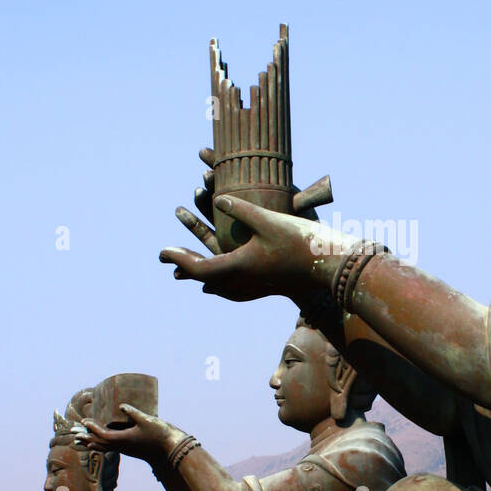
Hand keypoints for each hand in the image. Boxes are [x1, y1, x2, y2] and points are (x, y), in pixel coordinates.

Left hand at [84, 404, 180, 463]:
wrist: (170, 449)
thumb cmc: (159, 433)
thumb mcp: (146, 419)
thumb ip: (132, 412)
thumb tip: (121, 405)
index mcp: (123, 440)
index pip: (102, 434)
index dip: (92, 428)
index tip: (84, 422)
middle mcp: (122, 446)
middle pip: (99, 444)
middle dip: (86, 438)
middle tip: (75, 434)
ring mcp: (125, 449)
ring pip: (104, 448)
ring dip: (92, 443)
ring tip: (83, 441)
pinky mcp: (129, 449)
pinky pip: (111, 448)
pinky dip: (102, 445)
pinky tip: (102, 442)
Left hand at [160, 195, 356, 302]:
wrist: (330, 267)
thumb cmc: (300, 242)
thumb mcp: (268, 219)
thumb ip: (240, 208)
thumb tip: (216, 198)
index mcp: (239, 267)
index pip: (197, 268)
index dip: (177, 259)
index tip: (161, 252)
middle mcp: (244, 282)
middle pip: (204, 279)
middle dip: (183, 266)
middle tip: (166, 258)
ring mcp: (255, 288)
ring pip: (218, 287)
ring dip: (200, 275)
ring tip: (186, 271)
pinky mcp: (265, 288)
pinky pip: (233, 291)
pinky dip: (218, 285)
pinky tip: (218, 285)